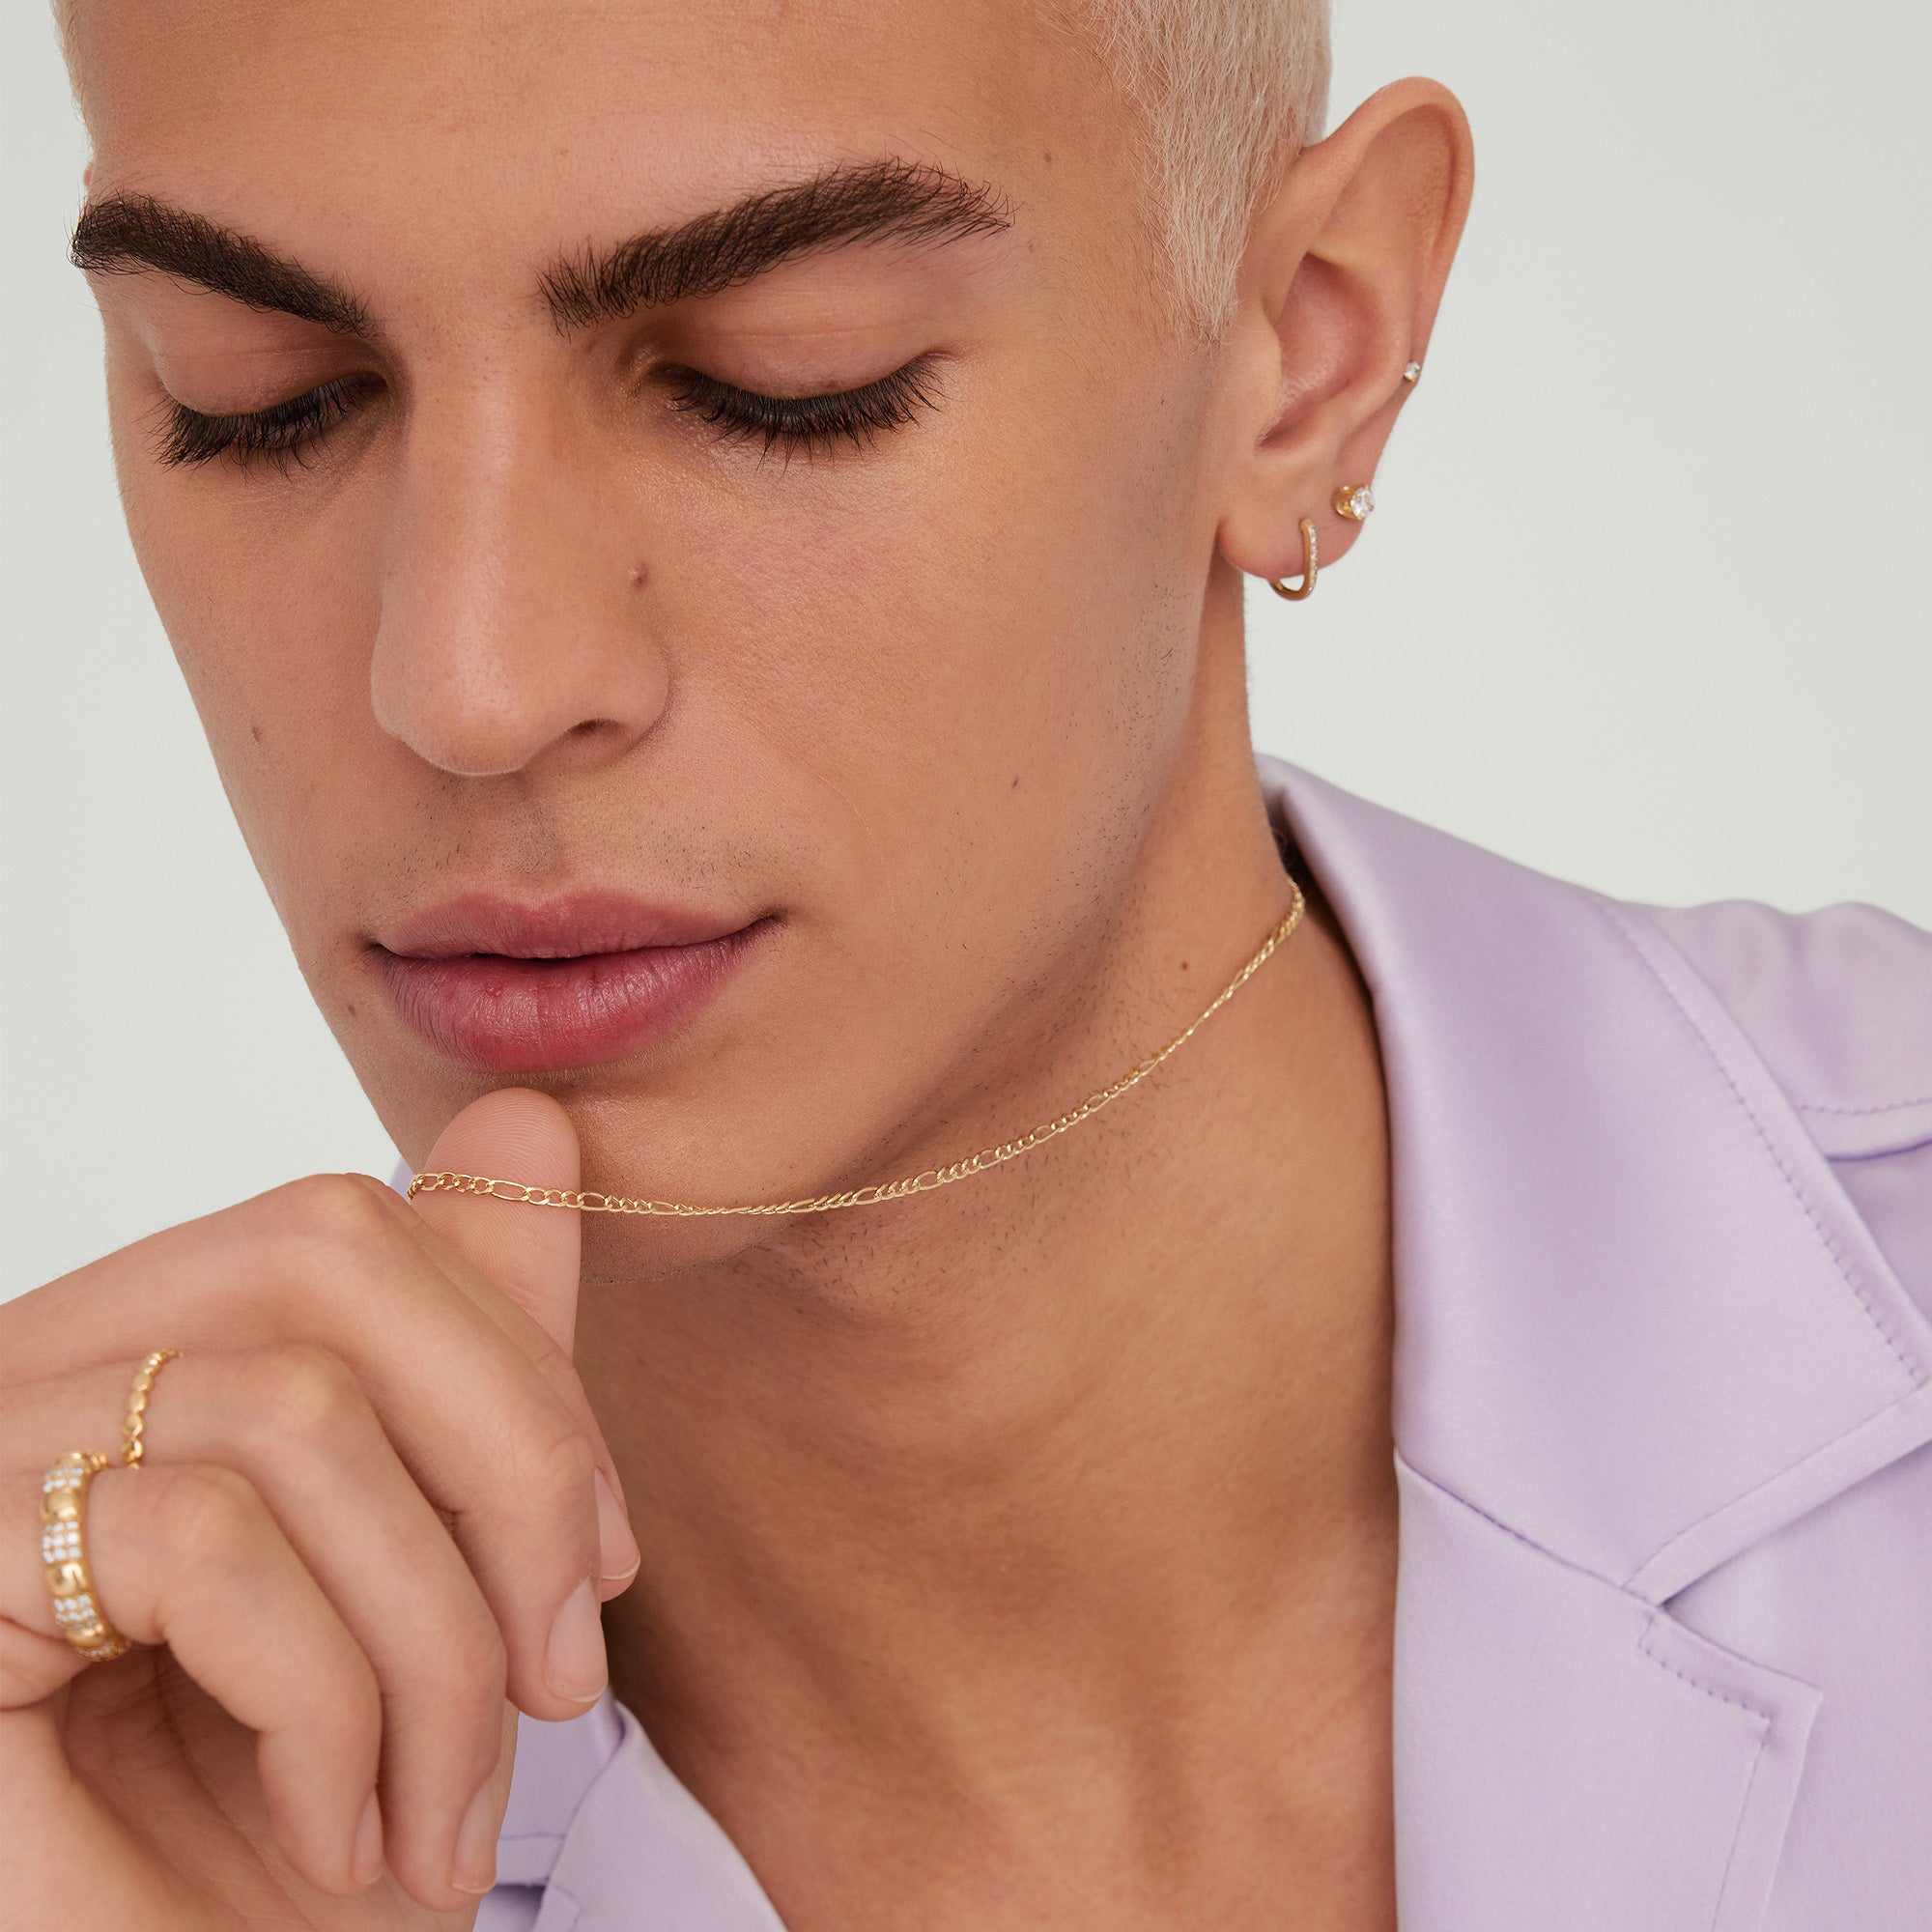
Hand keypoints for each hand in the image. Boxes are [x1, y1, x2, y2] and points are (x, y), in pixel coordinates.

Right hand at [0, 1090, 639, 1927]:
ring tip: (444, 1819)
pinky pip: (200, 1542)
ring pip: (292, 1412)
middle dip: (509, 1463)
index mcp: (140, 1355)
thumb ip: (475, 1357)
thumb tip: (528, 1120)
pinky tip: (331, 1833)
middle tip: (565, 1683)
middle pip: (324, 1251)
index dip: (520, 1375)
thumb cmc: (282, 1836)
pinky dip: (327, 1707)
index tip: (603, 1569)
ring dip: (434, 1647)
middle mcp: (30, 1373)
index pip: (349, 1223)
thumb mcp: (427, 1576)